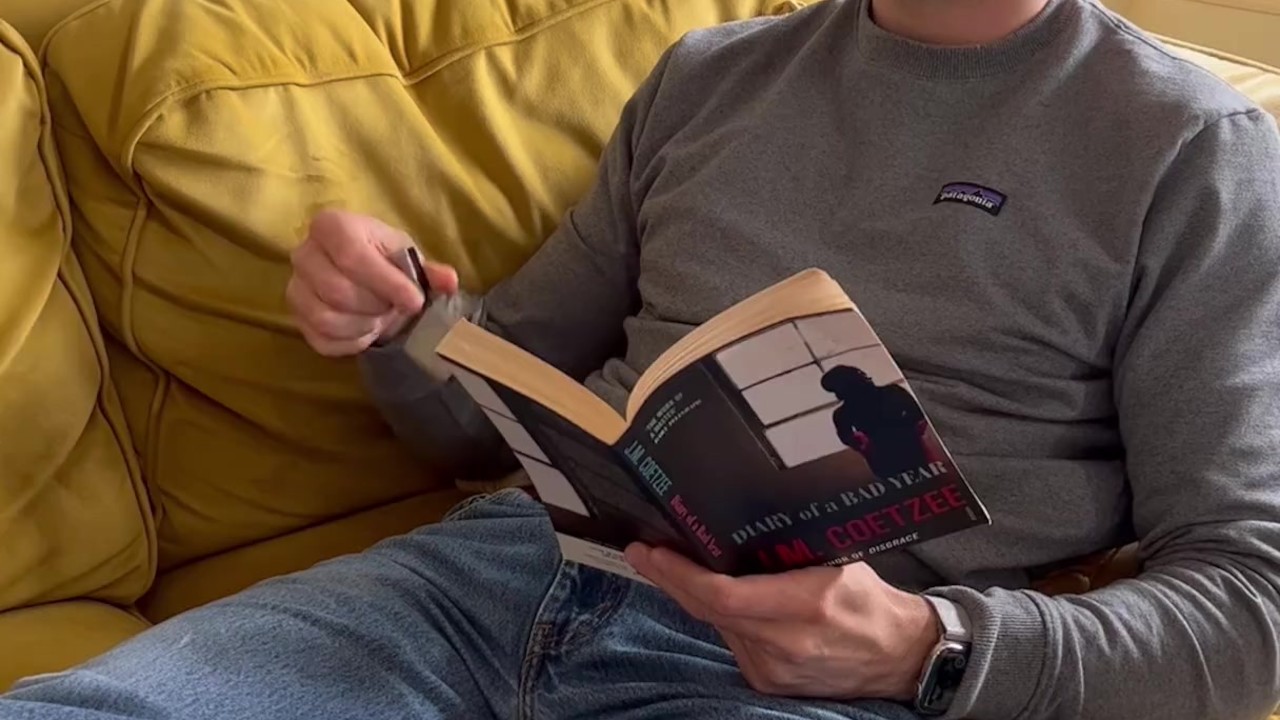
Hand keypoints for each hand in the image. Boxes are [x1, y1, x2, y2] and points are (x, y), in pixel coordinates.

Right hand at [287, 210, 458, 356]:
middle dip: (376, 305)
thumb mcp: (407, 257)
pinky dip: (352, 342)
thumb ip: (429, 269)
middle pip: (337, 291)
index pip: (352, 256)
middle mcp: (304, 253)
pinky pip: (322, 340)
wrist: (358, 274)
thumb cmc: (384, 260)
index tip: (414, 300)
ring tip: (381, 318)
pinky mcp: (296, 319)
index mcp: (331, 225)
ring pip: (326, 318)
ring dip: (363, 325)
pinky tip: (367, 331)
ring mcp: (295, 288)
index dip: (387, 283)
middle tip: (395, 307)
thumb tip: (448, 281)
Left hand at [626, 544, 938, 702]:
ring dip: (695, 597)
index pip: (724, 596)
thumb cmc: (871, 601)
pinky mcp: (768, 682)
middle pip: (709, 610)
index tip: (652, 551)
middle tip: (643, 552)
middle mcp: (785, 644)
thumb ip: (791, 549)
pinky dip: (722, 619)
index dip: (680, 574)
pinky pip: (732, 642)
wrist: (901, 657)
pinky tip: (716, 599)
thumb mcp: (838, 561)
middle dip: (670, 579)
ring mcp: (774, 669)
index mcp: (805, 606)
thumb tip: (742, 519)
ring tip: (675, 567)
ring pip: (717, 626)